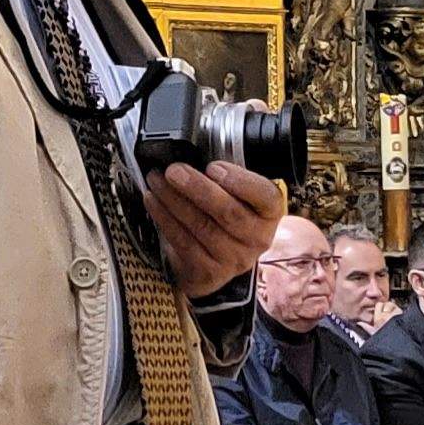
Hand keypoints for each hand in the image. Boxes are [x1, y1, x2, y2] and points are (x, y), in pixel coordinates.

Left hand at [149, 162, 287, 300]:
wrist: (215, 260)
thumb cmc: (225, 217)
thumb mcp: (237, 195)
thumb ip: (225, 176)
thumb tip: (192, 152)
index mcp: (269, 213)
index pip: (265, 196)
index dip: (239, 181)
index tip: (212, 166)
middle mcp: (257, 238)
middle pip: (228, 212)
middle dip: (197, 187)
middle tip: (173, 170)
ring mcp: (234, 259)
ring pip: (202, 226)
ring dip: (173, 200)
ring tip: (156, 181)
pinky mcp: (210, 272)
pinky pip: (183, 242)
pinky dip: (165, 219)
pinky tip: (153, 202)